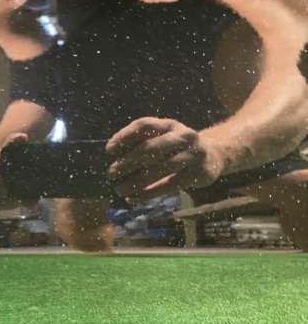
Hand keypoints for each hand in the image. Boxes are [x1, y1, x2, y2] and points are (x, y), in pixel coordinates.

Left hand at [106, 117, 226, 199]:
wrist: (214, 155)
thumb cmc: (177, 148)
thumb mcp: (162, 139)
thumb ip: (142, 143)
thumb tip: (113, 156)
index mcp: (169, 125)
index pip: (144, 125)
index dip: (124, 136)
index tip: (109, 150)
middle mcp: (183, 136)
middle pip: (151, 148)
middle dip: (128, 161)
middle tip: (111, 173)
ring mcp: (194, 154)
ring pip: (160, 168)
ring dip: (136, 181)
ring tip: (119, 190)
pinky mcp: (200, 173)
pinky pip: (170, 185)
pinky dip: (150, 193)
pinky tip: (134, 198)